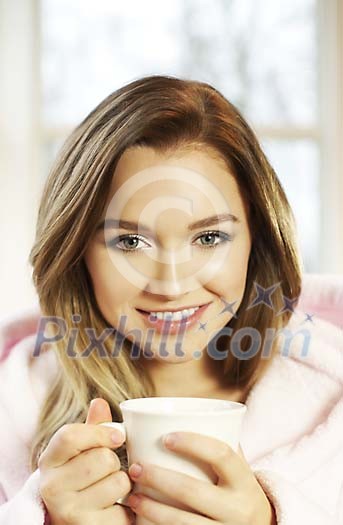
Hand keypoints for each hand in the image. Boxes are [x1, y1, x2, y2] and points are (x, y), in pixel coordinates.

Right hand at [39, 398, 134, 524]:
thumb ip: (92, 427)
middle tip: (106, 472)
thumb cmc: (80, 479)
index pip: (70, 435)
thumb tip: (99, 402)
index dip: (101, 432)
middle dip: (114, 462)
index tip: (118, 436)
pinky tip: (114, 509)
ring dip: (123, 484)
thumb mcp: (81, 452)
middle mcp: (52, 487)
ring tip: (110, 491)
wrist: (72, 524)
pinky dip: (128, 508)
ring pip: (118, 481)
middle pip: (103, 458)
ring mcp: (68, 511)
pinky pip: (125, 508)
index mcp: (49, 461)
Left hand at [127, 432, 275, 524]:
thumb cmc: (241, 493)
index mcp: (245, 481)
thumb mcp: (241, 472)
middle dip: (159, 478)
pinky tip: (143, 521)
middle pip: (192, 490)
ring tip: (132, 496)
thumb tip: (187, 414)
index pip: (221, 454)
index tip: (166, 437)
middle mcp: (237, 509)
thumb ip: (223, 448)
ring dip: (151, 508)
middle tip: (136, 467)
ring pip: (182, 521)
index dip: (193, 443)